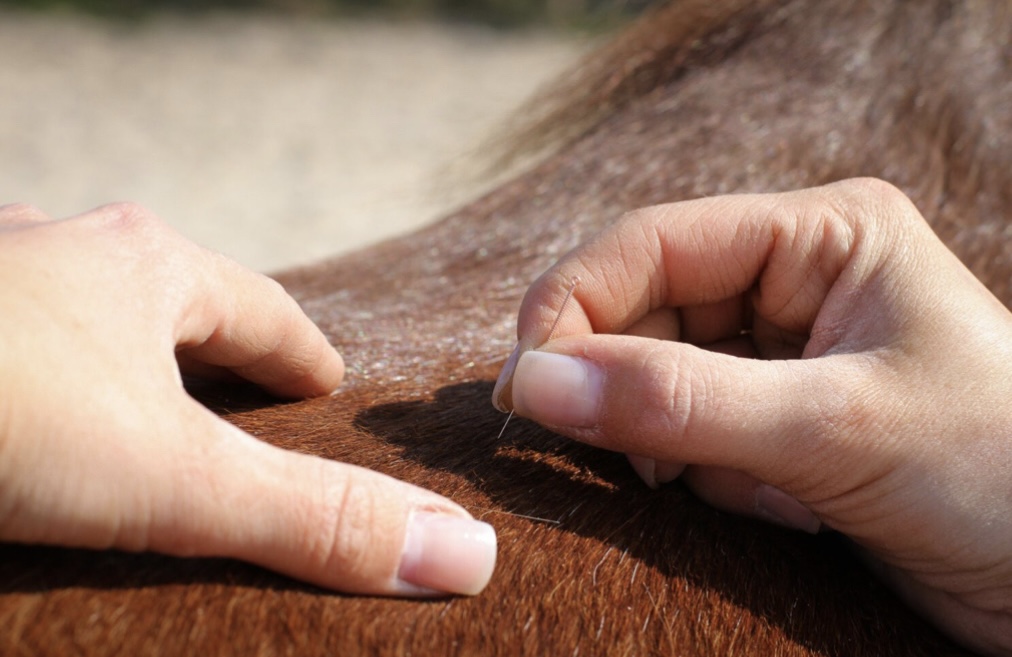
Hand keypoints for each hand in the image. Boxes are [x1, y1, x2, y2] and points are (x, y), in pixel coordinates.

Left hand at [0, 203, 494, 596]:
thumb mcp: (173, 480)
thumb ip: (313, 520)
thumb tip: (466, 554)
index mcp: (143, 266)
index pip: (261, 310)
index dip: (301, 353)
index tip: (327, 387)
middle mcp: (60, 254)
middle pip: (166, 306)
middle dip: (207, 358)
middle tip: (241, 417)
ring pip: (72, 323)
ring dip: (107, 366)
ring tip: (126, 427)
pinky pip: (1, 356)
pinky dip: (26, 391)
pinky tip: (15, 434)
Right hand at [493, 179, 1011, 654]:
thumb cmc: (998, 475)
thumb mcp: (832, 427)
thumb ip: (678, 401)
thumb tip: (537, 382)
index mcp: (824, 235)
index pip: (654, 244)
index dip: (575, 304)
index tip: (527, 382)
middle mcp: (797, 281)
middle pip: (646, 310)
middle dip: (622, 382)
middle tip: (604, 450)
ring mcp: (785, 353)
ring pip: (660, 377)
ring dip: (672, 440)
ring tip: (741, 490)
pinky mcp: (779, 420)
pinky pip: (690, 432)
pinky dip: (704, 476)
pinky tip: (775, 509)